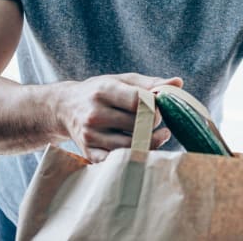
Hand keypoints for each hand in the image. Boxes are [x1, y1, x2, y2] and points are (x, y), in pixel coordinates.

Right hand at [55, 73, 182, 161]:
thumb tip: (178, 83)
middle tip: (157, 121)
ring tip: (159, 135)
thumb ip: (151, 83)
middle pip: (138, 125)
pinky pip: (118, 161)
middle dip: (154, 123)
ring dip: (151, 142)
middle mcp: (95, 114)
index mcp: (104, 91)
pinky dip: (135, 157)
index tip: (160, 106)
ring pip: (132, 145)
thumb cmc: (100, 91)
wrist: (64, 107)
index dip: (156, 106)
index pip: (138, 101)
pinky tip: (143, 147)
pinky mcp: (89, 153)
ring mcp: (91, 136)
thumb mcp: (122, 80)